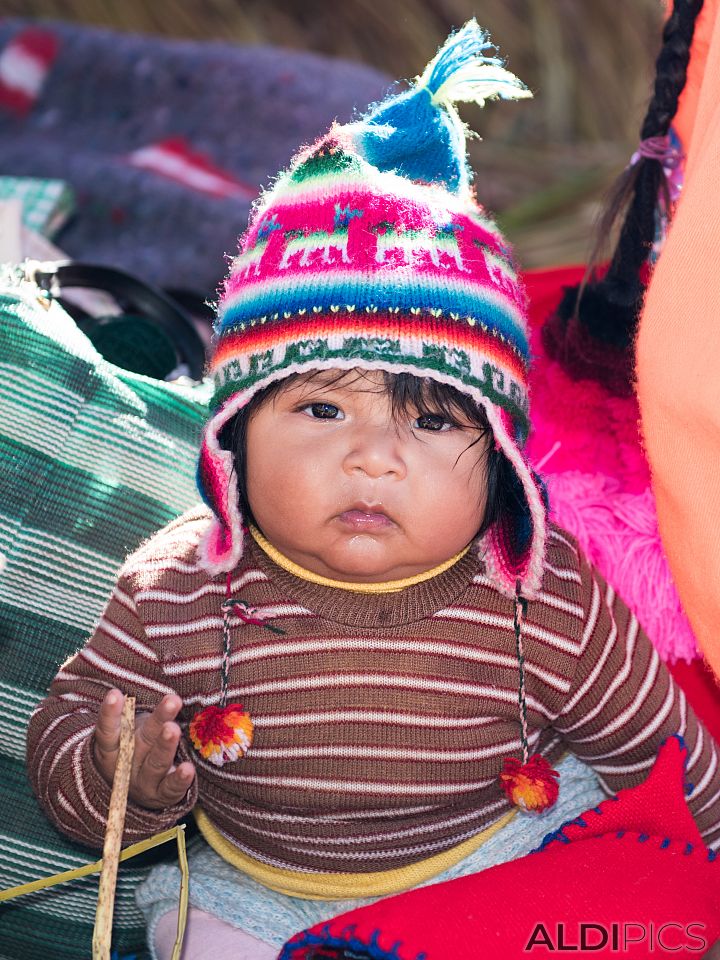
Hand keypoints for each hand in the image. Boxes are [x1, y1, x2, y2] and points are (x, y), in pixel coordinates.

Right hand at [93, 688, 195, 809]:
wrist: (133, 794)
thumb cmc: (133, 749)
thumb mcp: (126, 733)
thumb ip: (129, 715)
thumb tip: (129, 687)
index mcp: (112, 750)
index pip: (108, 731)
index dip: (110, 714)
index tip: (115, 693)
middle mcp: (126, 766)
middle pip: (141, 741)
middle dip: (158, 721)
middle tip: (172, 702)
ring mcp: (144, 783)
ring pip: (156, 763)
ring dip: (166, 745)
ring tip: (174, 728)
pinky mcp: (162, 795)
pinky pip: (171, 788)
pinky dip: (180, 779)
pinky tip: (188, 769)